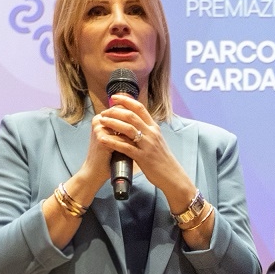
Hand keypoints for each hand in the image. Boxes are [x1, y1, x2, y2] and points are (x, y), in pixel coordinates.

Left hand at [87, 95, 194, 209]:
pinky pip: (125, 147)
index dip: (126, 100)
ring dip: (112, 123)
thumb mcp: (157, 140)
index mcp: (154, 128)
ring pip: (128, 129)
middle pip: (131, 116)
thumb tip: (134, 123)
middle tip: (104, 112)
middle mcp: (151, 133)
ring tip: (101, 122)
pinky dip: (112, 142)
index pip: (140, 108)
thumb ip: (146, 131)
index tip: (114, 97)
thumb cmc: (162, 159)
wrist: (172, 176)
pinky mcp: (143, 157)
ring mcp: (147, 145)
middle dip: (115, 112)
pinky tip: (102, 139)